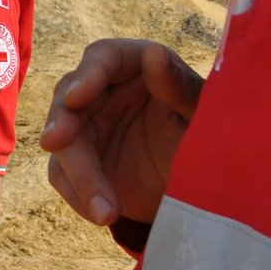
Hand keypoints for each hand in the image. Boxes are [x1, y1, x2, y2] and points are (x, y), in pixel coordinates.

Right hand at [41, 39, 201, 225]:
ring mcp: (89, 127)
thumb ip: (180, 86)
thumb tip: (153, 54)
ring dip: (78, 175)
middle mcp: (105, 92)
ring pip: (63, 144)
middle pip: (69, 100)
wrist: (210, 190)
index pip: (103, 58)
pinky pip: (65, 176)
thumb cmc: (214, 140)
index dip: (87, 75)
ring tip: (106, 211)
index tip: (76, 97)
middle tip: (56, 142)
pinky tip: (103, 214)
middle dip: (62, 122)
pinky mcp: (81, 161)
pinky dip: (80, 196)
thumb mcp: (202, 116)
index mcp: (137, 67)